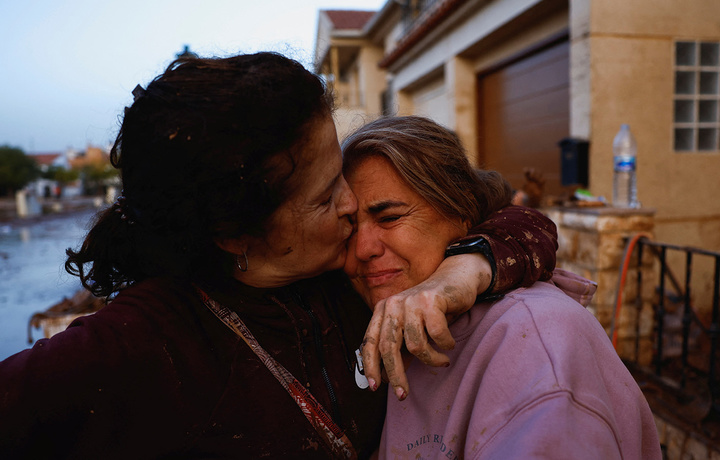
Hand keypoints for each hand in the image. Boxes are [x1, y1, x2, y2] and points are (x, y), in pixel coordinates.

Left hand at [361, 253, 491, 399]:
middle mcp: (393, 304)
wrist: (456, 278)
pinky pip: (437, 335)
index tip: (375, 387)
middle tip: (403, 394)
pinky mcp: (431, 300)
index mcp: (383, 310)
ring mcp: (411, 301)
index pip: (370, 342)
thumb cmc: (432, 308)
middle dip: (396, 375)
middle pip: (388, 347)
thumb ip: (399, 345)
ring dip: (432, 359)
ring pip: (415, 345)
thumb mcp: (411, 326)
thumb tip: (385, 377)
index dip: (370, 366)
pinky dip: (446, 345)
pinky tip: (450, 344)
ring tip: (442, 361)